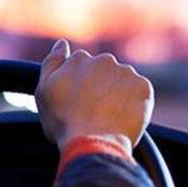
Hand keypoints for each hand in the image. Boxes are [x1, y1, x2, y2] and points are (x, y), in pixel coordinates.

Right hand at [36, 40, 153, 151]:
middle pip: (104, 71)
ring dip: (118, 94)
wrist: (92, 144)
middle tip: (94, 111)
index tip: (78, 103)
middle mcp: (104, 60)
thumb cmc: (63, 122)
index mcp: (80, 59)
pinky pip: (140, 93)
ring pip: (123, 81)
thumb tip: (61, 43)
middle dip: (100, 86)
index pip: (82, 66)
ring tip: (109, 117)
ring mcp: (126, 73)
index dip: (80, 86)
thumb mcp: (44, 91)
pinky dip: (134, 104)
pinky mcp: (144, 88)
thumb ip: (52, 62)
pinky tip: (122, 118)